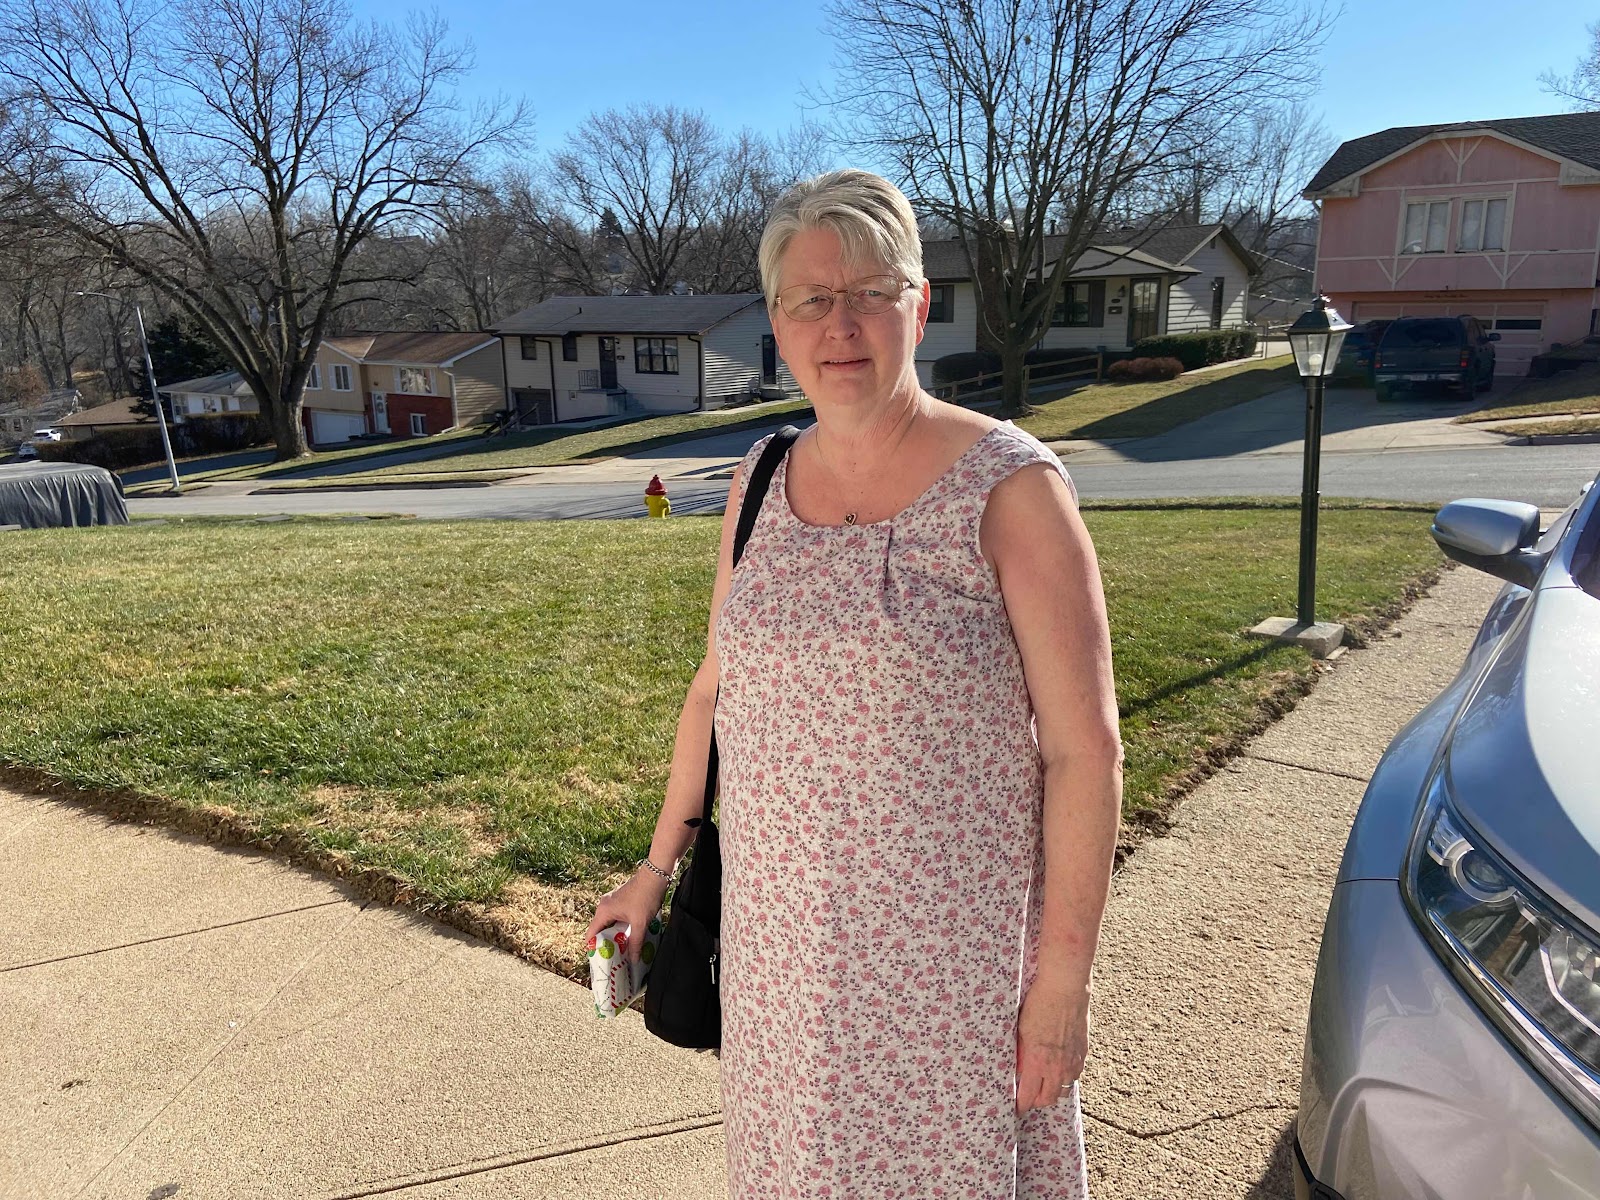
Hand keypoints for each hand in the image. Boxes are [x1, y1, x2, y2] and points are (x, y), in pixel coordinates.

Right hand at [586, 868, 669, 966]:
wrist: (654, 876)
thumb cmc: (645, 897)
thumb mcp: (640, 923)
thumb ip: (636, 943)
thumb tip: (634, 960)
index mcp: (603, 911)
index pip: (591, 933)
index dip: (593, 948)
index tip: (600, 960)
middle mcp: (604, 906)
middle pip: (600, 929)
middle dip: (605, 943)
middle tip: (612, 958)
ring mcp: (611, 902)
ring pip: (609, 924)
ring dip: (614, 935)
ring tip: (620, 950)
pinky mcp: (620, 901)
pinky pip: (615, 918)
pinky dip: (619, 927)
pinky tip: (628, 935)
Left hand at [1015, 971, 1089, 1115]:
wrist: (1065, 987)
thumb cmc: (1039, 1004)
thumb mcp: (1020, 1029)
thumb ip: (1020, 1053)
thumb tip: (1017, 1070)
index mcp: (1037, 1061)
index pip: (1028, 1097)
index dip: (1020, 1105)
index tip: (1015, 1107)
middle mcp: (1057, 1066)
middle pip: (1048, 1099)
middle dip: (1036, 1101)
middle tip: (1028, 1096)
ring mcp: (1073, 1060)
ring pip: (1064, 1089)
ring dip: (1053, 1090)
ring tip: (1043, 1083)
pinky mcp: (1083, 1052)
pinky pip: (1075, 1074)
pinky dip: (1066, 1076)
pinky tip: (1058, 1068)